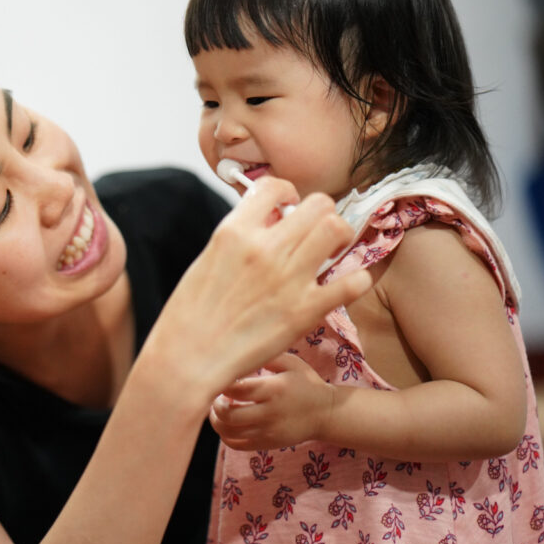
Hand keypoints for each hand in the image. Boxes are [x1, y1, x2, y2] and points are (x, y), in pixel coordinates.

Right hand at [141, 177, 371, 403]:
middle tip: (314, 231)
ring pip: (337, 229)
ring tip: (330, 252)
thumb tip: (266, 222)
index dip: (287, 191)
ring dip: (339, 237)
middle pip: (317, 203)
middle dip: (320, 213)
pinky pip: (352, 281)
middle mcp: (264, 248)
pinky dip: (355, 280)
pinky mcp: (305, 310)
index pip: (274, 186)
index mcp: (234, 232)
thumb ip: (239, 237)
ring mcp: (288, 278)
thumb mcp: (207, 259)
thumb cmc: (191, 313)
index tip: (288, 206)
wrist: (189, 357)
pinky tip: (344, 285)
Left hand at [209, 353, 334, 450]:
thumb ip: (266, 355)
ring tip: (220, 408)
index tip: (221, 376)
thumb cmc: (305, 383)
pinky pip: (236, 444)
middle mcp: (270, 413)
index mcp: (274, 389)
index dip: (222, 383)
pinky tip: (228, 422)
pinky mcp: (267, 444)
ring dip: (216, 420)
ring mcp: (268, 432)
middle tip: (217, 395)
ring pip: (228, 433)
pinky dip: (224, 434)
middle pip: (229, 415)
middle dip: (215, 404)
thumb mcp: (291, 362)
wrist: (326, 414)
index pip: (237, 389)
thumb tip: (238, 351)